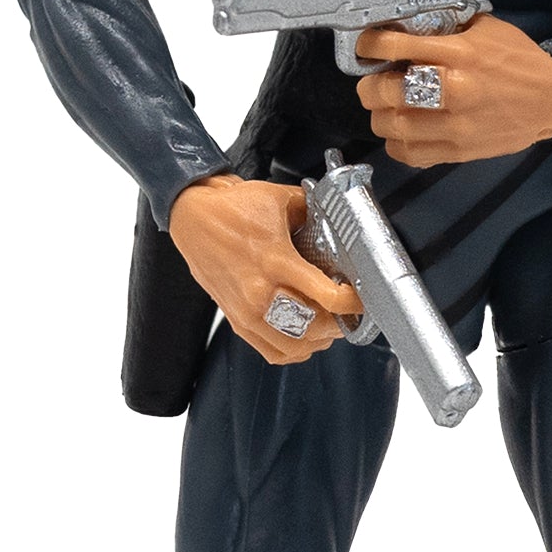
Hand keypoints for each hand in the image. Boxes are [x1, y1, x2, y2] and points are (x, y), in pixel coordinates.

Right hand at [167, 175, 363, 365]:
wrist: (191, 218)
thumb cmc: (231, 209)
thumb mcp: (279, 199)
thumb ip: (312, 209)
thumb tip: (336, 215)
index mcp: (276, 261)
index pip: (325, 297)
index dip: (352, 302)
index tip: (360, 297)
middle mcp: (260, 291)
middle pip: (314, 328)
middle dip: (338, 324)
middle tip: (347, 313)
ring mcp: (247, 311)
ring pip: (294, 346)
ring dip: (317, 340)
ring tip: (328, 326)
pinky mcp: (236, 320)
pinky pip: (271, 352)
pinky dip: (293, 351)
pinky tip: (303, 337)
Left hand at [353, 14, 551, 165]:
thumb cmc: (520, 60)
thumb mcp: (487, 29)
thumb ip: (449, 29)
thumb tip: (411, 29)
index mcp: (459, 53)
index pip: (397, 47)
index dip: (370, 45)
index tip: (367, 45)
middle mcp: (453, 90)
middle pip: (386, 92)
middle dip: (369, 85)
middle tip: (373, 81)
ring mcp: (455, 125)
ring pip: (392, 126)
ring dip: (380, 116)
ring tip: (386, 107)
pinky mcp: (458, 151)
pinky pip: (410, 153)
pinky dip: (396, 143)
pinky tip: (402, 131)